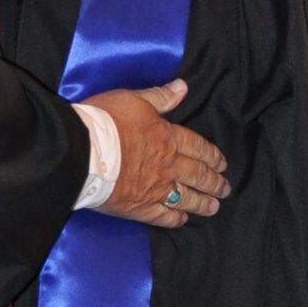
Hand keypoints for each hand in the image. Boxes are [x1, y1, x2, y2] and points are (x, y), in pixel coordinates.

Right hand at [89, 79, 228, 228]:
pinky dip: (176, 219)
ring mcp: (156, 189)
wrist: (83, 151)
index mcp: (168, 138)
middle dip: (214, 182)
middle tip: (225, 188)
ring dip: (203, 203)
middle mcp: (168, 166)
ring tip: (214, 207)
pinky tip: (183, 219)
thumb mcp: (134, 99)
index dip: (212, 156)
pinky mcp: (140, 208)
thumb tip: (183, 87)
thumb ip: (160, 96)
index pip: (198, 148)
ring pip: (187, 198)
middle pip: (198, 175)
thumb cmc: (106, 121)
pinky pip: (164, 216)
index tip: (223, 164)